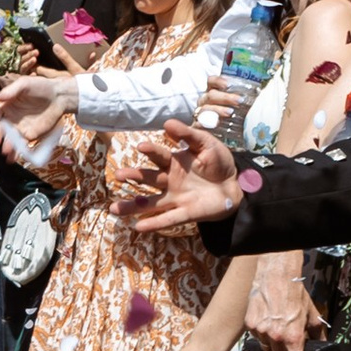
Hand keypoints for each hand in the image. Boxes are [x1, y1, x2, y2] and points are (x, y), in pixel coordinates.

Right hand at [0, 69, 74, 151]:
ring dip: (6, 146)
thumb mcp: (24, 84)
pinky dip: (16, 151)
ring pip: (9, 139)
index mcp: (5, 105)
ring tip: (6, 151)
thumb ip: (10, 91)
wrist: (59, 97)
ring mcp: (18, 128)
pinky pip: (21, 144)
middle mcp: (9, 118)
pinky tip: (12, 157)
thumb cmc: (40, 86)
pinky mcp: (29, 136)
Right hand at [119, 118, 241, 229]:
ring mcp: (176, 198)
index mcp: (174, 162)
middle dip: (134, 176)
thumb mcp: (206, 143)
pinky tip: (138, 227)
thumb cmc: (219, 162)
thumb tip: (167, 123)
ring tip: (114, 209)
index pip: (159, 156)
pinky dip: (154, 223)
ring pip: (151, 203)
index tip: (141, 146)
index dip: (151, 151)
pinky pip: (168, 219)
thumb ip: (188, 135)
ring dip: (133, 206)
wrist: (236, 185)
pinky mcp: (186, 213)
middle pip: (149, 179)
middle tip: (118, 175)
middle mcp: (170, 180)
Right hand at [246, 257, 319, 350]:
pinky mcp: (251, 325)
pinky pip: (258, 339)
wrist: (276, 276)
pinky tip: (268, 335)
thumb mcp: (312, 314)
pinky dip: (263, 340)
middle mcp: (277, 337)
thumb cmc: (295, 294)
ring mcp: (261, 332)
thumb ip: (317, 333)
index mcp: (294, 337)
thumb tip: (321, 344)